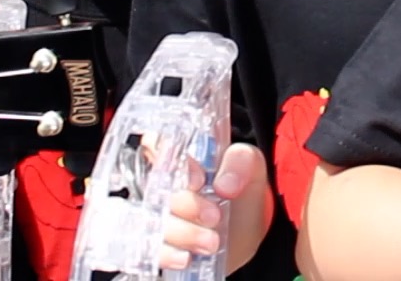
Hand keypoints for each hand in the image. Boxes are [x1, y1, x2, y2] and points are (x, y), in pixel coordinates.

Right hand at [159, 143, 270, 270]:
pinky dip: (167, 254)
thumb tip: (224, 184)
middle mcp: (162, 184)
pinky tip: (185, 257)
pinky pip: (150, 248)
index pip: (157, 144)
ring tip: (212, 242)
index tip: (197, 180)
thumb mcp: (250, 170)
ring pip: (152, 219)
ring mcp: (157, 215)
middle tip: (214, 216)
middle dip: (187, 204)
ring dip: (182, 232)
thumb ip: (242, 162)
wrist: (244, 235)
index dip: (170, 159)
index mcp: (181, 157)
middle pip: (156, 188)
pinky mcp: (158, 243)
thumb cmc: (241, 194)